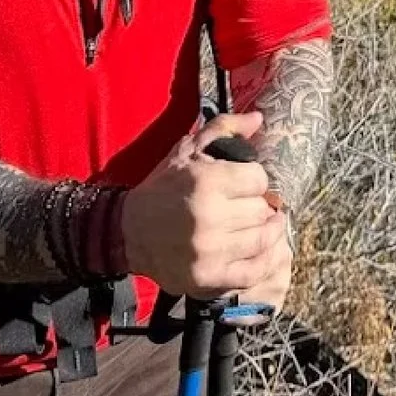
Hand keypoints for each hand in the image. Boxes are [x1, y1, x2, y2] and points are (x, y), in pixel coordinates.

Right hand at [121, 112, 290, 301]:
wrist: (129, 232)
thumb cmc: (164, 187)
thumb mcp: (188, 150)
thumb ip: (224, 128)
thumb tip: (258, 117)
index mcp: (206, 182)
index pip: (259, 179)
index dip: (255, 179)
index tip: (246, 184)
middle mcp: (209, 217)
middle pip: (262, 210)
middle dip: (259, 206)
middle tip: (250, 207)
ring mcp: (209, 251)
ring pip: (263, 240)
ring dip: (266, 232)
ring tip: (260, 226)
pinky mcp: (208, 278)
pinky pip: (253, 271)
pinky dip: (263, 262)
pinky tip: (258, 251)